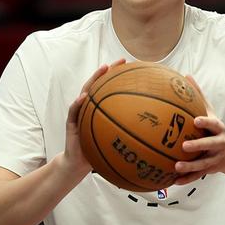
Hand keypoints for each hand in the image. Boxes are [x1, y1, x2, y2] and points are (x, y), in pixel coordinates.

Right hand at [61, 59, 125, 176]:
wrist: (78, 164)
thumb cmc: (98, 152)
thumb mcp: (115, 144)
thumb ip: (128, 136)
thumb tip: (153, 138)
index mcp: (100, 109)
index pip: (109, 89)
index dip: (120, 77)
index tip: (135, 67)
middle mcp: (89, 106)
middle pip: (98, 84)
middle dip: (109, 70)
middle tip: (121, 61)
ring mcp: (79, 112)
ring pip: (85, 91)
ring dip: (94, 79)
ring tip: (102, 69)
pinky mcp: (70, 122)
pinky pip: (73, 111)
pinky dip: (78, 103)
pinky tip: (83, 98)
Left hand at [174, 75, 224, 184]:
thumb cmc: (214, 128)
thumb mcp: (210, 112)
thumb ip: (199, 96)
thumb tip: (186, 75)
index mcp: (218, 129)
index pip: (213, 124)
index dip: (206, 121)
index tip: (196, 120)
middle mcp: (219, 143)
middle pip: (210, 144)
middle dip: (199, 145)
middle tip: (184, 146)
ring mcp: (216, 158)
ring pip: (203, 164)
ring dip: (190, 166)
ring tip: (176, 166)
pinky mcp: (210, 170)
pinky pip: (198, 176)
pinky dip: (186, 179)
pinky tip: (174, 181)